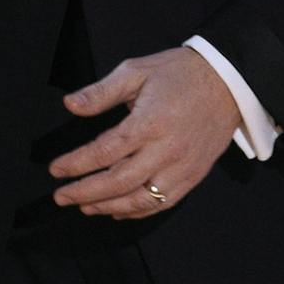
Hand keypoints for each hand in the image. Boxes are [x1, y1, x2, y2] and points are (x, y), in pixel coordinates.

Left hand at [48, 48, 241, 219]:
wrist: (229, 83)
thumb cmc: (179, 74)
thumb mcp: (135, 71)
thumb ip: (101, 92)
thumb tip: (70, 105)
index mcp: (150, 123)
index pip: (105, 151)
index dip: (77, 164)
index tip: (55, 170)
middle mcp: (167, 150)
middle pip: (119, 181)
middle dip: (86, 192)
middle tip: (61, 197)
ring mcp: (183, 167)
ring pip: (142, 199)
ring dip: (109, 207)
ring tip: (84, 207)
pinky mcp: (194, 176)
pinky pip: (164, 203)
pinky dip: (138, 211)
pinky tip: (118, 211)